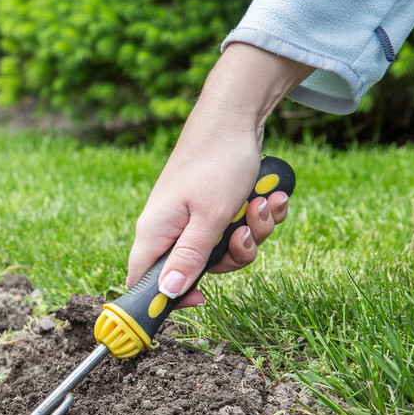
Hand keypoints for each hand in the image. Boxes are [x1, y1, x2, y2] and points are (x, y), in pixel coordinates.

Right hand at [124, 44, 312, 307]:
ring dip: (254, 232)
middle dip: (233, 255)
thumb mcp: (209, 217)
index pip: (144, 282)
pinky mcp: (213, 206)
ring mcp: (192, 217)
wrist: (236, 115)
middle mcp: (170, 228)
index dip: (168, 299)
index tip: (202, 299)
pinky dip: (257, 216)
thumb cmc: (217, 163)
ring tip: (263, 203)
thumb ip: (189, 258)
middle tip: (244, 232)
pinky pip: (237, 228)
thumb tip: (166, 295)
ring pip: (225, 249)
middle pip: (198, 270)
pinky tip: (268, 195)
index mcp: (155, 232)